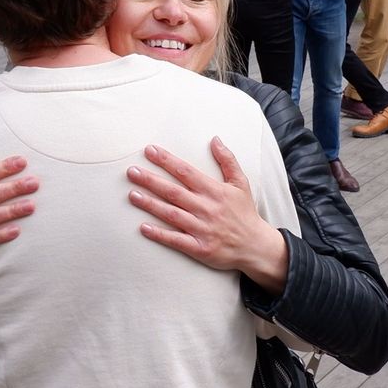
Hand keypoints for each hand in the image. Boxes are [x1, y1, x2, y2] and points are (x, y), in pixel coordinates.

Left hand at [128, 138, 286, 286]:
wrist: (256, 246)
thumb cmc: (245, 212)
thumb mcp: (241, 183)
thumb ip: (228, 160)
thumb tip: (215, 139)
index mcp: (215, 191)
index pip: (186, 172)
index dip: (167, 161)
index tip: (149, 151)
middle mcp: (206, 208)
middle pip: (174, 192)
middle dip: (151, 181)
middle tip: (131, 171)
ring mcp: (202, 229)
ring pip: (172, 214)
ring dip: (151, 205)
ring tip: (132, 195)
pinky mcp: (200, 248)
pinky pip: (177, 240)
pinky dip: (160, 234)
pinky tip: (143, 228)